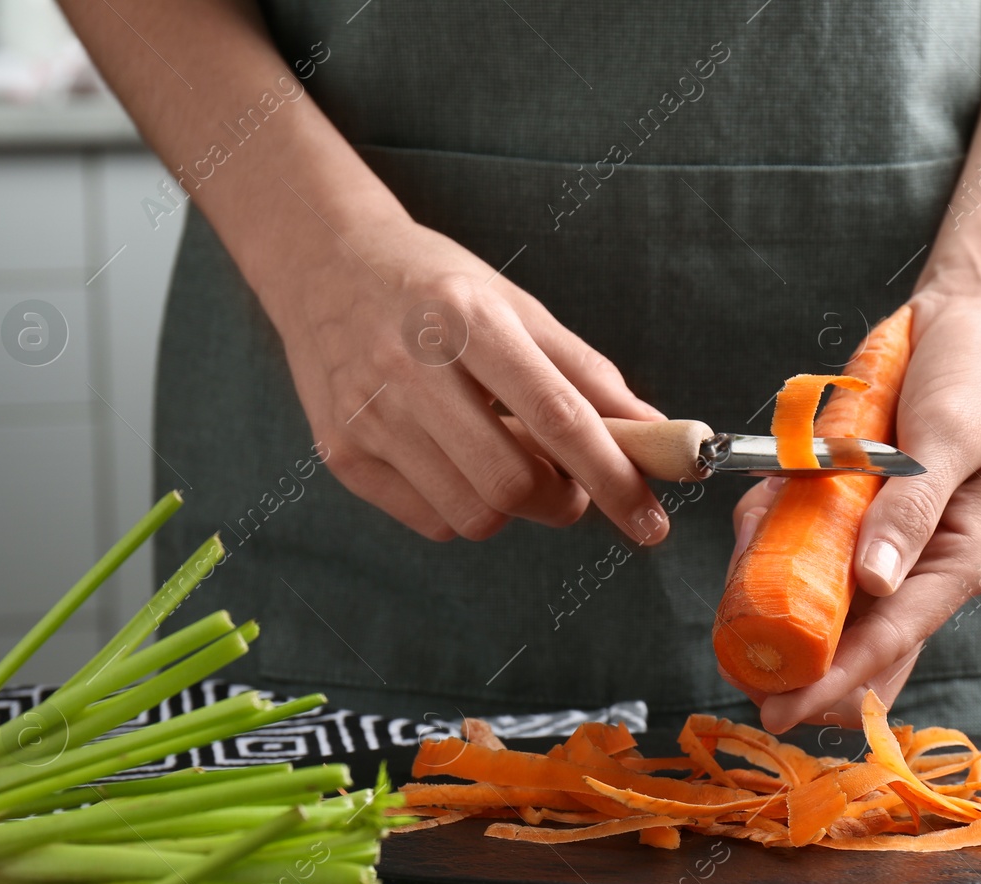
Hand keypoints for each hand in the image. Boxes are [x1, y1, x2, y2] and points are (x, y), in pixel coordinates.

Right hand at [265, 213, 670, 543]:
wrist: (323, 264)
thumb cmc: (437, 288)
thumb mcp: (516, 307)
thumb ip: (587, 374)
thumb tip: (656, 434)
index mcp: (470, 320)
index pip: (558, 418)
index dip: (614, 477)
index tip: (651, 522)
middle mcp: (412, 369)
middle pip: (513, 485)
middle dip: (564, 502)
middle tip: (570, 483)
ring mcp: (369, 416)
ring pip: (473, 515)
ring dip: (515, 509)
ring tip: (508, 459)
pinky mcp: (341, 453)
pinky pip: (432, 521)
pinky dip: (465, 507)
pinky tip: (456, 461)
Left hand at [720, 290, 980, 731]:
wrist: (972, 315)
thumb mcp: (952, 435)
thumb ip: (912, 507)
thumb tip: (876, 583)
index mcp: (960, 560)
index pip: (892, 640)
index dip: (833, 681)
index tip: (780, 710)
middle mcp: (920, 564)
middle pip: (855, 645)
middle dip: (796, 659)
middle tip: (739, 668)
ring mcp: (884, 542)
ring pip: (820, 598)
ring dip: (775, 584)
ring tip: (756, 532)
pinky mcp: (856, 513)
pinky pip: (804, 542)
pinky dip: (773, 533)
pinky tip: (765, 503)